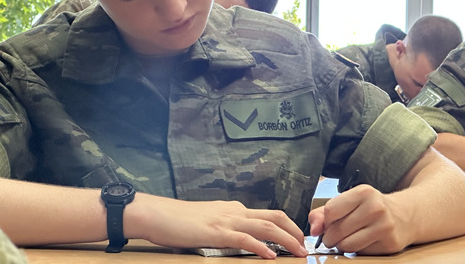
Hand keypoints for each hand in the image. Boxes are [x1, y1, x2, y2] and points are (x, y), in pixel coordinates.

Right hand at [130, 194, 307, 258]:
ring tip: (299, 252)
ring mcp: (227, 220)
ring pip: (267, 226)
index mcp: (235, 208)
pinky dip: (261, 247)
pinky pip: (245, 239)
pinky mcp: (217, 232)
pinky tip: (271, 257)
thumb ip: (227, 226)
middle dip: (295, 231)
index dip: (288, 226)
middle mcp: (236, 211)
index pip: (269, 214)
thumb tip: (241, 237)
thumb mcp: (209, 220)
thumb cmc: (179, 220)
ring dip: (287, 239)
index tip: (298, 238)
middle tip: (306, 246)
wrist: (158, 214)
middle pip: (275, 217)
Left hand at [308, 184, 411, 254]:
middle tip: (335, 235)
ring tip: (348, 238)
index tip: (330, 222)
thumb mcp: (349, 202)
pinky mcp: (390, 244)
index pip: (330, 211)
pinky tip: (364, 241)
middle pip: (336, 230)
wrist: (405, 216)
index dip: (326, 220)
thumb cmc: (370, 208)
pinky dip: (357, 250)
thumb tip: (314, 230)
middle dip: (330, 237)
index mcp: (363, 192)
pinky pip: (361, 253)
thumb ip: (324, 213)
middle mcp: (375, 207)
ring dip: (342, 246)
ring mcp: (384, 226)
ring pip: (347, 245)